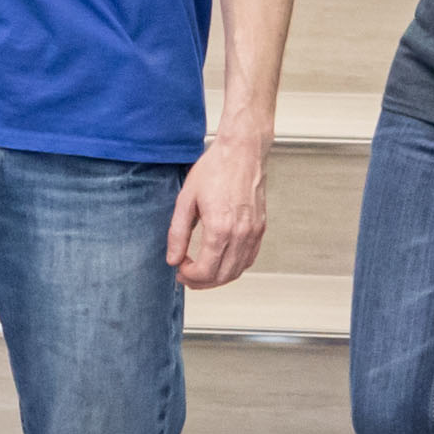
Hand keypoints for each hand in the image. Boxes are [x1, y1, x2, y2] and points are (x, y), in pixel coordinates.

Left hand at [166, 132, 270, 289]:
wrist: (242, 151)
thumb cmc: (215, 169)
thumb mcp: (186, 199)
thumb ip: (178, 233)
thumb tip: (173, 258)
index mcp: (220, 228)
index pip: (205, 271)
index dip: (189, 276)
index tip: (179, 269)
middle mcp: (240, 234)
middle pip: (222, 276)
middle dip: (201, 282)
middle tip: (186, 275)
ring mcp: (253, 232)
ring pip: (237, 271)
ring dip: (218, 278)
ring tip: (201, 271)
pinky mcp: (260, 228)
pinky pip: (249, 258)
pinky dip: (234, 267)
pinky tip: (221, 261)